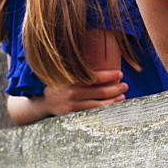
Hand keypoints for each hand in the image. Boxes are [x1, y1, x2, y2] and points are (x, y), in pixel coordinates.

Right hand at [7, 69, 127, 124]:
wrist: (42, 100)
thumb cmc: (57, 82)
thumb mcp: (64, 71)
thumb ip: (77, 66)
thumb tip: (96, 53)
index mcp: (71, 77)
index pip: (94, 77)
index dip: (108, 75)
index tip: (119, 74)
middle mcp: (72, 92)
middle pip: (99, 91)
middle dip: (115, 88)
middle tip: (125, 85)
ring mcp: (72, 105)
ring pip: (98, 105)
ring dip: (112, 100)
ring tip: (122, 96)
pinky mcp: (73, 114)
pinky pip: (92, 113)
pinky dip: (104, 110)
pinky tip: (113, 107)